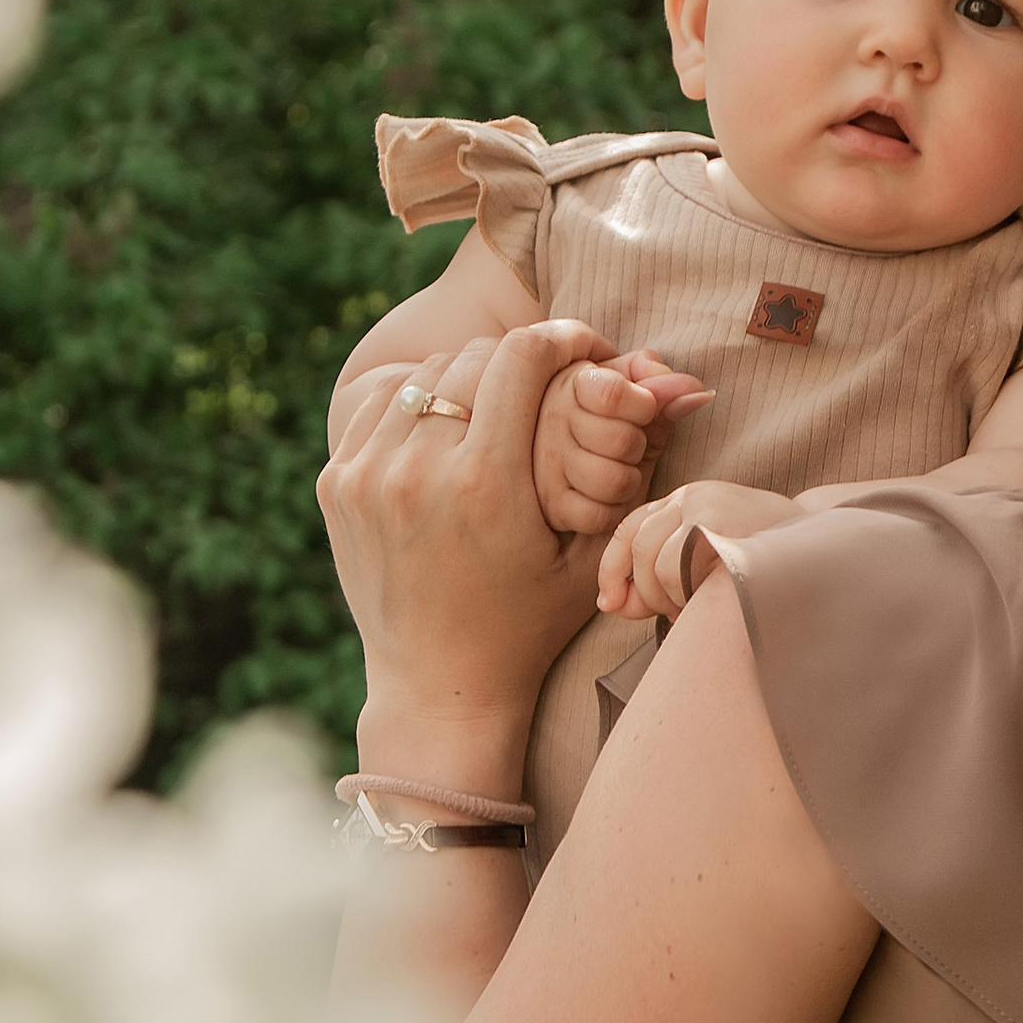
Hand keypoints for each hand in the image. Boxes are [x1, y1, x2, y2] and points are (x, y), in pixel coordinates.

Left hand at [319, 321, 620, 776]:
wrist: (440, 684)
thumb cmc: (532, 623)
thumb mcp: (594, 549)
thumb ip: (635, 461)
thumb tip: (685, 385)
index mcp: (487, 485)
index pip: (522, 355)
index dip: (564, 338)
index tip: (586, 350)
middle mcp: (418, 472)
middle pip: (474, 356)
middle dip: (520, 358)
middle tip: (549, 382)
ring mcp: (367, 476)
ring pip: (425, 374)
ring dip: (468, 376)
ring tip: (500, 405)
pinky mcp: (338, 484)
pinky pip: (381, 404)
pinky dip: (417, 401)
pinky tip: (448, 428)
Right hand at [530, 348, 711, 537]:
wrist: (571, 453)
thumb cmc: (611, 419)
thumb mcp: (634, 394)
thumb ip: (663, 385)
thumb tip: (699, 394)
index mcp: (575, 384)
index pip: (613, 394)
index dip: (644, 405)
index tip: (646, 408)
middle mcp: (554, 421)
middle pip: (622, 441)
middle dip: (639, 446)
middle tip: (630, 445)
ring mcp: (549, 465)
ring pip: (613, 482)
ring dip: (629, 480)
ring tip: (620, 469)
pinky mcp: (553, 505)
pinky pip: (598, 516)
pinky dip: (613, 511)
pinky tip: (608, 496)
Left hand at [598, 479, 797, 620]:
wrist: (825, 548)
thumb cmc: (767, 567)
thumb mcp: (707, 569)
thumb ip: (658, 583)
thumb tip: (613, 605)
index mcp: (687, 501)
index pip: (630, 529)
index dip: (612, 569)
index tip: (609, 604)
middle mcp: (692, 495)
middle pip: (637, 546)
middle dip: (643, 591)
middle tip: (672, 613)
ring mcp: (705, 503)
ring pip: (653, 559)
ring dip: (665, 596)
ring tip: (694, 606)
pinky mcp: (717, 519)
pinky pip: (673, 565)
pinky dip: (680, 593)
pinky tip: (705, 599)